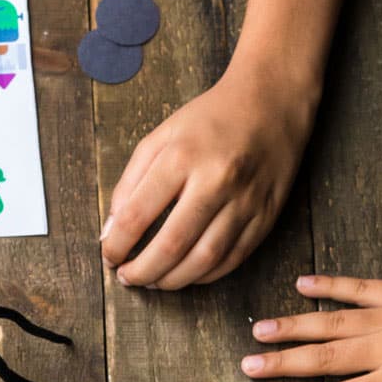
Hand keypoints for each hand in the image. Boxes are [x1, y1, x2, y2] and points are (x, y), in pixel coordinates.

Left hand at [100, 59, 315, 290]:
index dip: (117, 245)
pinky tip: (186, 274)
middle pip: (171, 245)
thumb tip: (111, 231)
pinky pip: (232, 260)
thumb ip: (131, 181)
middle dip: (142, 272)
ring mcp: (245, 200)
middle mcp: (217, 180)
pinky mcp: (266, 216)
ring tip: (153, 281)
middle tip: (126, 278)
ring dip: (171, 281)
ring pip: (203, 260)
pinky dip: (204, 276)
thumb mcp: (162, 136)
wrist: (273, 101)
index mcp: (183, 156)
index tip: (109, 255)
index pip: (138, 215)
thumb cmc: (211, 120)